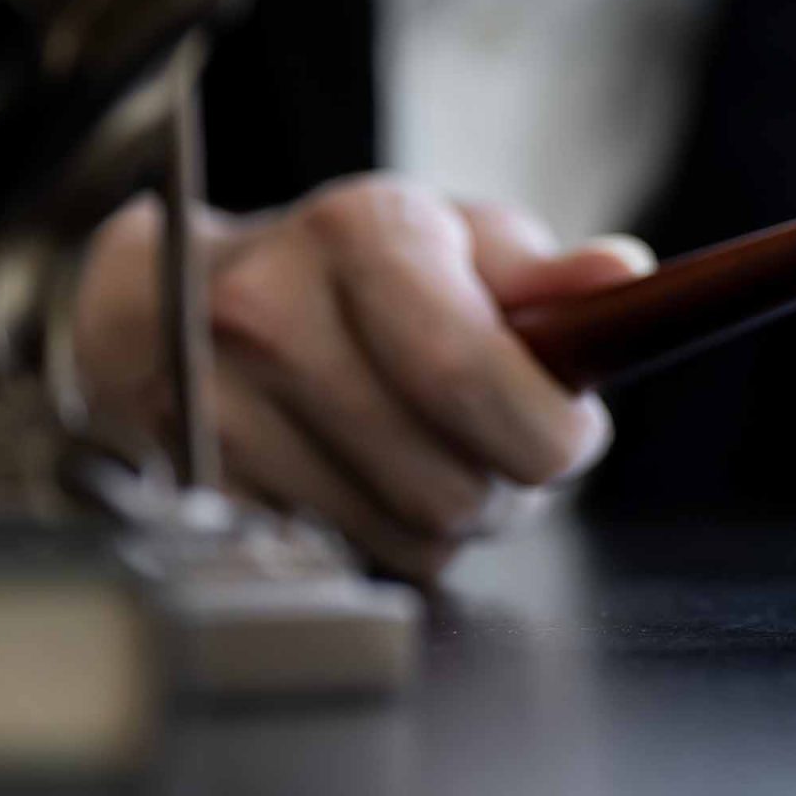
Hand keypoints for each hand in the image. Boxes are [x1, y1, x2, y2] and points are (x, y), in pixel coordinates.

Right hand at [74, 175, 652, 578]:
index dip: (544, 429)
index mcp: (358, 234)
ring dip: (456, 523)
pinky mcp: (199, 482)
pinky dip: (388, 542)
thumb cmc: (352, 267)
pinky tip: (382, 482)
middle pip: (443, 478)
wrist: (173, 298)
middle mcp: (271, 315)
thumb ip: (548, 273)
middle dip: (513, 486)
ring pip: (402, 536)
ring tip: (450, 460)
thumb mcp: (458, 238)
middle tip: (517, 451)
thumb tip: (621, 275)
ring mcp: (220, 406)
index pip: (465, 370)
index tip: (577, 434)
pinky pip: (345, 561)